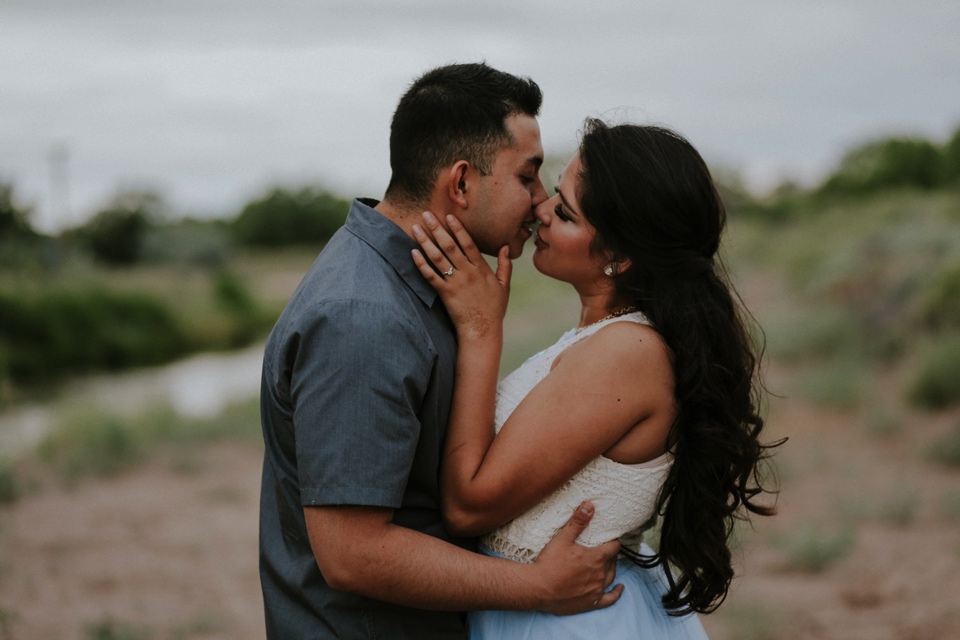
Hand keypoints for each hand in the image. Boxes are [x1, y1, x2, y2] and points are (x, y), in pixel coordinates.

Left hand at [411, 211, 510, 341]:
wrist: (482, 330)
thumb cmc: (493, 309)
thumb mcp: (504, 286)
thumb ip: (505, 265)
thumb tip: (506, 247)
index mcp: (481, 268)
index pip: (468, 243)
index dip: (458, 228)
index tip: (448, 216)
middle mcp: (467, 272)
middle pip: (450, 245)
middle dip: (437, 228)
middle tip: (426, 213)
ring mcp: (455, 283)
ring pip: (438, 258)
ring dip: (426, 241)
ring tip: (416, 228)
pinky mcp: (445, 294)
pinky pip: (431, 276)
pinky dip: (421, 264)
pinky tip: (413, 253)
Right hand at [531, 501, 622, 614]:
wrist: (538, 588)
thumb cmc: (550, 563)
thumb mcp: (562, 539)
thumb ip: (578, 522)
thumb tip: (590, 505)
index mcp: (596, 558)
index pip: (613, 547)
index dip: (613, 542)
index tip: (609, 539)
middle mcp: (600, 574)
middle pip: (612, 561)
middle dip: (610, 554)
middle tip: (603, 549)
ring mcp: (597, 589)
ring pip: (611, 576)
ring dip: (611, 569)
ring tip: (607, 563)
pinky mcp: (592, 602)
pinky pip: (610, 598)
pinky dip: (616, 593)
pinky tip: (619, 588)